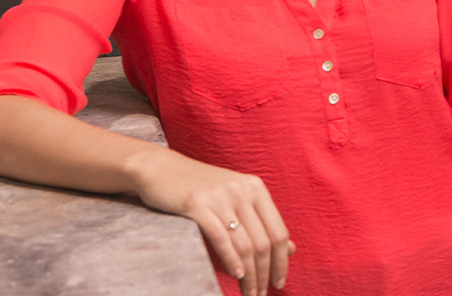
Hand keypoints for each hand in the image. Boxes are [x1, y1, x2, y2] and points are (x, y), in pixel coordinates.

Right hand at [127, 147, 293, 295]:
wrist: (160, 168)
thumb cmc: (199, 188)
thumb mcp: (236, 199)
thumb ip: (261, 221)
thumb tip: (291, 249)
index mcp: (256, 189)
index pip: (279, 232)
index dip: (282, 261)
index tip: (279, 283)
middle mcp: (243, 190)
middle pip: (263, 242)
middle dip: (265, 274)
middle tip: (260, 295)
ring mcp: (221, 196)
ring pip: (244, 244)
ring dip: (249, 274)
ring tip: (249, 293)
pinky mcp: (197, 204)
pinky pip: (221, 237)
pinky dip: (231, 260)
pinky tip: (236, 275)